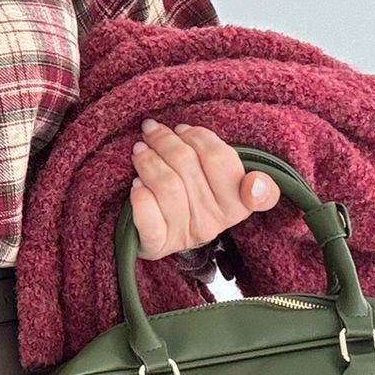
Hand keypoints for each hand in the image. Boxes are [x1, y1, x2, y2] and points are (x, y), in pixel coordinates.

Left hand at [127, 118, 279, 260]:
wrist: (166, 236)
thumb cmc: (193, 196)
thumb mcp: (219, 180)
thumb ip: (224, 160)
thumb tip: (219, 155)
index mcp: (238, 202)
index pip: (225, 161)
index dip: (203, 140)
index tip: (184, 130)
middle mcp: (215, 221)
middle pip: (187, 165)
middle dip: (165, 140)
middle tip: (152, 130)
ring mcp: (186, 234)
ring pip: (167, 185)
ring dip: (148, 161)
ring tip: (140, 150)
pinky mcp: (159, 244)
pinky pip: (148, 216)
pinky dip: (141, 196)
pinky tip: (136, 184)